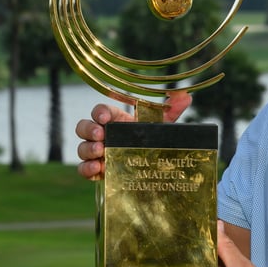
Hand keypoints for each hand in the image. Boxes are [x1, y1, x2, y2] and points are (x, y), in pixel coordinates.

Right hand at [75, 92, 191, 179]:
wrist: (155, 167)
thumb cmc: (154, 141)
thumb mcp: (164, 126)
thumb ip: (172, 110)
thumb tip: (186, 95)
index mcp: (116, 120)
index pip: (101, 111)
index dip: (99, 112)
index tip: (105, 118)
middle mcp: (103, 135)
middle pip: (83, 127)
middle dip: (88, 130)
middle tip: (100, 136)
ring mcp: (98, 153)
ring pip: (81, 148)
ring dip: (87, 149)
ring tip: (100, 152)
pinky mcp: (98, 171)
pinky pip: (83, 169)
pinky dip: (86, 169)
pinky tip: (97, 169)